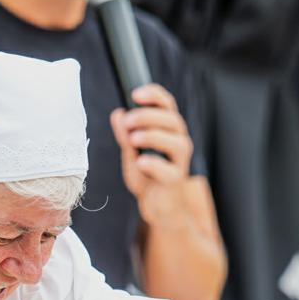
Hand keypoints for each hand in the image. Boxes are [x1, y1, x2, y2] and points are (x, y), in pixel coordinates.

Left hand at [109, 84, 193, 229]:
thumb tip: (118, 114)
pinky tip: (141, 163)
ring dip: (153, 136)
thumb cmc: (147, 176)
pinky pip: (170, 170)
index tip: (135, 94)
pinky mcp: (176, 180)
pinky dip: (155, 164)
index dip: (154, 95)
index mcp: (168, 129)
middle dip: (148, 116)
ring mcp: (180, 161)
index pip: (166, 104)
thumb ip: (124, 135)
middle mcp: (178, 141)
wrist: (157, 205)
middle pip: (172, 119)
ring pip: (177, 142)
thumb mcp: (130, 153)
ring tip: (133, 139)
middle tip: (128, 121)